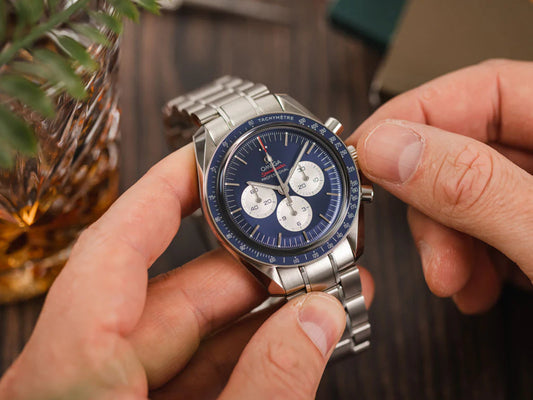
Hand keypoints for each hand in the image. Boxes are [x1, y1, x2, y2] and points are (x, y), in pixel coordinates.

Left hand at [0, 145, 373, 399]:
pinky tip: (292, 339)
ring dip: (257, 311)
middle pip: (169, 291)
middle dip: (247, 263)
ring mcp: (109, 399)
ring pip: (190, 335)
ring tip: (317, 291)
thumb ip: (266, 387)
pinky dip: (245, 355)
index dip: (165, 191)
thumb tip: (316, 323)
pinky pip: (195, 374)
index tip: (209, 156)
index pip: (113, 248)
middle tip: (301, 245)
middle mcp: (81, 380)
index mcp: (70, 377)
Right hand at [349, 59, 531, 313]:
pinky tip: (475, 286)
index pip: (483, 89)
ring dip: (446, 244)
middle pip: (466, 151)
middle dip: (432, 208)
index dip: (413, 115)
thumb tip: (389, 149)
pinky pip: (485, 229)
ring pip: (468, 196)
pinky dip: (468, 262)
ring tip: (454, 281)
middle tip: (421, 245)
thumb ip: (472, 189)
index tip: (364, 154)